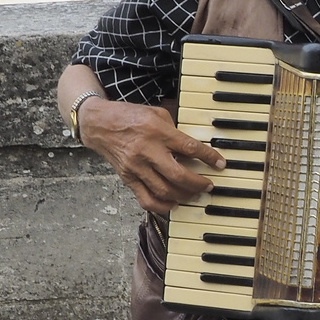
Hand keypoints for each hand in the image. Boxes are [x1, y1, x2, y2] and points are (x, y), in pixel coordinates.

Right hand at [78, 98, 224, 213]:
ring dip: (184, 196)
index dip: (209, 157)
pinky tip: (174, 203)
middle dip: (198, 183)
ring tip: (194, 194)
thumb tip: (194, 148)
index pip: (189, 148)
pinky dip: (163, 206)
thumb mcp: (157, 114)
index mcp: (157, 132)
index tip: (220, 164)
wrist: (99, 124)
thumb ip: (175, 131)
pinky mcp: (128, 179)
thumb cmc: (130, 116)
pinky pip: (147, 199)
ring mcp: (136, 167)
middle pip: (178, 175)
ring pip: (164, 191)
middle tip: (208, 185)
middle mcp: (147, 151)